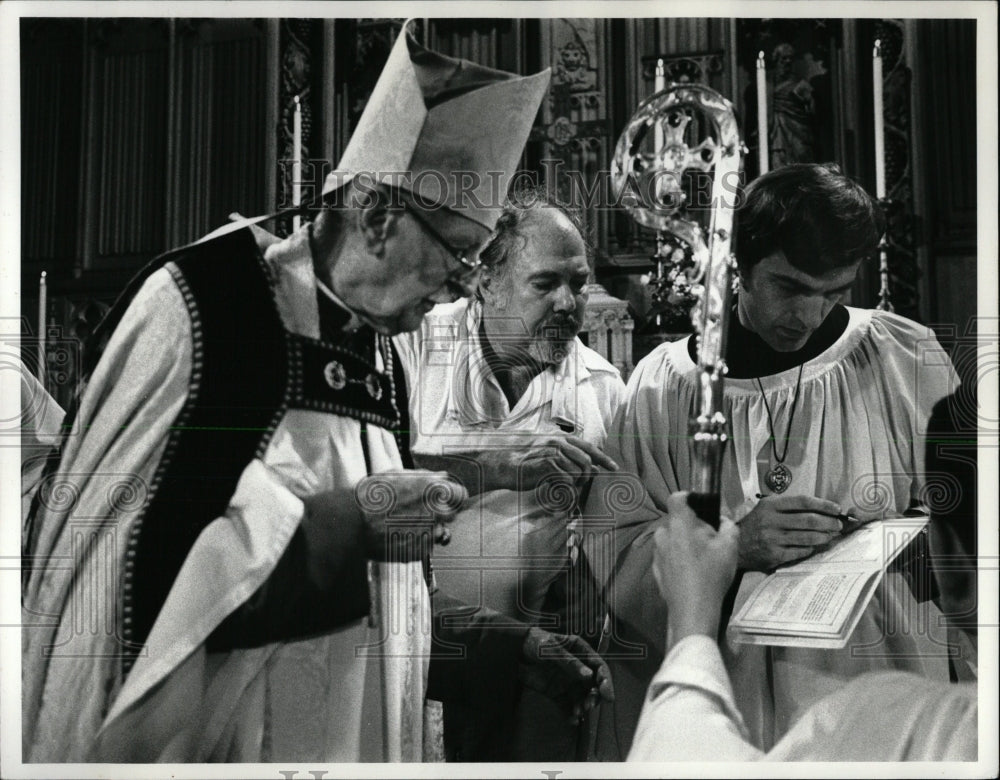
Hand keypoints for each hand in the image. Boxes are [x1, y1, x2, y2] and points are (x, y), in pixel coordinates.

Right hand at [355, 470, 466, 560]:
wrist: (352, 522)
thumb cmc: (372, 495)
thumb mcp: (398, 475)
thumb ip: (425, 476)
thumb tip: (442, 477)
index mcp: (434, 490)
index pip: (460, 495)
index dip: (452, 497)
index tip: (444, 500)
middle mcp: (437, 512)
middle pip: (452, 515)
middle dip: (440, 514)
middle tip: (420, 512)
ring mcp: (430, 533)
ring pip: (441, 533)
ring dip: (430, 530)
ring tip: (407, 526)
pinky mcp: (420, 551)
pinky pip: (426, 547)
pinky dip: (417, 543)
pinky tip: (399, 536)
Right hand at [492, 435, 618, 492]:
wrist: (504, 465)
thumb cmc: (526, 463)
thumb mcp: (550, 458)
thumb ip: (571, 460)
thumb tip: (594, 468)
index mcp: (560, 438)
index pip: (589, 447)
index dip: (603, 458)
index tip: (614, 468)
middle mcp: (558, 442)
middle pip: (586, 461)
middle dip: (587, 476)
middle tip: (579, 486)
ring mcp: (552, 452)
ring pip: (577, 472)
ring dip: (575, 484)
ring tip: (565, 489)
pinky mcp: (546, 464)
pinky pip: (566, 479)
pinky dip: (566, 489)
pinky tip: (558, 491)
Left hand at [518, 627, 613, 722]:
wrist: (514, 650)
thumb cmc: (535, 642)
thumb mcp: (551, 649)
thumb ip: (569, 662)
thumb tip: (588, 676)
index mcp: (580, 651)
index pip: (599, 666)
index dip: (606, 681)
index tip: (608, 696)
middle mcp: (578, 667)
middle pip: (593, 685)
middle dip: (594, 696)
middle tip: (588, 706)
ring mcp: (567, 680)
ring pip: (582, 697)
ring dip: (583, 706)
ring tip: (577, 712)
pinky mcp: (557, 692)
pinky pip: (567, 704)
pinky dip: (571, 713)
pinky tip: (572, 720)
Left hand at [653, 492, 739, 644]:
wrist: (693, 609)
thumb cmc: (712, 575)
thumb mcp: (730, 547)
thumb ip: (728, 526)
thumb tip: (723, 521)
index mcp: (680, 524)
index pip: (677, 497)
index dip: (689, 497)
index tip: (701, 506)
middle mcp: (663, 534)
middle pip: (677, 521)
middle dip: (692, 526)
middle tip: (710, 540)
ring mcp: (657, 552)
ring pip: (672, 539)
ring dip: (684, 543)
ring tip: (702, 559)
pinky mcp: (656, 569)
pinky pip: (668, 555)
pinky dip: (678, 559)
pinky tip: (692, 573)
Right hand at [737, 493, 843, 570]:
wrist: (735, 544)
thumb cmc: (756, 524)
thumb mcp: (767, 508)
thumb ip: (790, 507)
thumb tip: (821, 510)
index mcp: (771, 505)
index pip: (803, 501)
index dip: (823, 505)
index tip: (836, 509)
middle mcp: (771, 520)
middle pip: (809, 520)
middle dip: (829, 523)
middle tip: (838, 525)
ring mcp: (773, 539)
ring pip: (807, 537)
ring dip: (824, 537)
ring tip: (830, 536)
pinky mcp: (774, 554)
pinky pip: (800, 551)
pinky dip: (810, 548)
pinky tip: (814, 546)